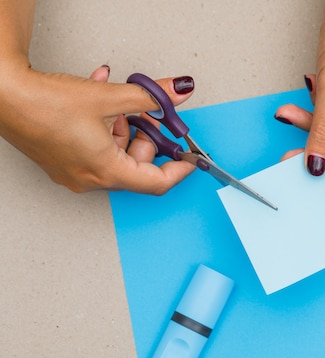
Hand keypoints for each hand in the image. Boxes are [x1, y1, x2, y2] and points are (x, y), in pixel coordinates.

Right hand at [0, 64, 196, 194]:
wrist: (1, 94)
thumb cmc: (44, 104)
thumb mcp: (110, 97)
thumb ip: (150, 97)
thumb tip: (178, 92)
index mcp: (106, 172)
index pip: (157, 182)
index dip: (180, 169)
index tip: (192, 157)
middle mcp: (90, 179)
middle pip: (137, 164)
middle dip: (146, 135)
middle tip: (148, 112)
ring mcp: (75, 172)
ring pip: (116, 152)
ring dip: (124, 124)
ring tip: (117, 99)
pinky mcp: (63, 160)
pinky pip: (96, 147)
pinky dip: (105, 125)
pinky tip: (101, 97)